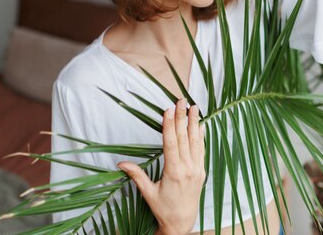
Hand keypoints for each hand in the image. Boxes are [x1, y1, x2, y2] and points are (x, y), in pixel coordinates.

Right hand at [117, 99, 205, 234]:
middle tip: (180, 101)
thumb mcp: (148, 192)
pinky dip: (201, 136)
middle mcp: (188, 168)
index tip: (168, 109)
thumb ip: (136, 176)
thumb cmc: (163, 209)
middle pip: (183, 138)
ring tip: (194, 106)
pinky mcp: (201, 171)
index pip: (171, 143)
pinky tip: (201, 125)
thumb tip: (120, 164)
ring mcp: (197, 169)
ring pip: (195, 141)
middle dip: (182, 117)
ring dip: (194, 122)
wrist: (182, 223)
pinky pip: (202, 149)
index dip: (169, 125)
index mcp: (174, 172)